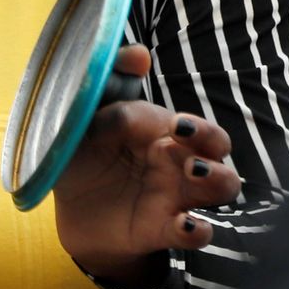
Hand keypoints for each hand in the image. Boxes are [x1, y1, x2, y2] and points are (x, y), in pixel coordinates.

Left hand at [52, 45, 241, 286]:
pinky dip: (199, 230)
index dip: (196, 127)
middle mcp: (176, 160)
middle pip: (220, 149)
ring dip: (217, 178)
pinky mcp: (164, 229)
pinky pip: (198, 233)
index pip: (197, 127)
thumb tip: (141, 55)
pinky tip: (185, 225)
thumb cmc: (82, 152)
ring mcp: (174, 195)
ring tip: (192, 174)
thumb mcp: (86, 118)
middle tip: (186, 143)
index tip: (176, 126)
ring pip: (223, 186)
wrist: (66, 207)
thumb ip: (110, 82)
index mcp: (162, 132)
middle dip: (212, 143)